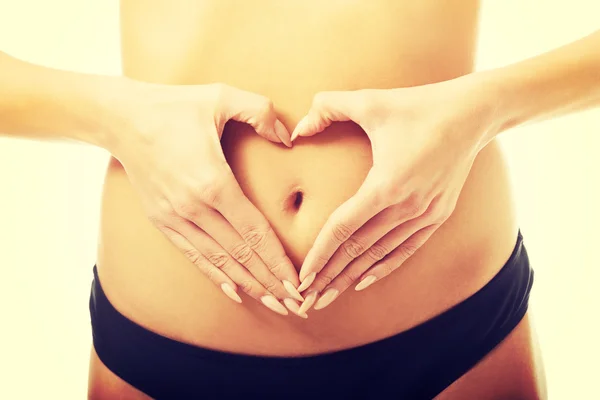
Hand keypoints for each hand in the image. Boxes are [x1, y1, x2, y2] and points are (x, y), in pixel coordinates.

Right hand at [111, 81, 304, 315]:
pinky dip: (215, 275)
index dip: (277, 259)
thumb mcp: (220, 96)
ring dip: (247, 284)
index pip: (254, 232)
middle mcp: (193, 208)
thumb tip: (288, 136)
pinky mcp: (162, 221)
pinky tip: (234, 291)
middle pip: (240, 254)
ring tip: (272, 303)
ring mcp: (175, 218)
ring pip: (219, 260)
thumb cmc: (174, 106)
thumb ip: (260, 111)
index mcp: (212, 182)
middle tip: (295, 304)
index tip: (296, 281)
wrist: (121, 119)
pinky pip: (193, 255)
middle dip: (269, 281)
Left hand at [291, 75, 494, 312]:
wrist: (474, 113)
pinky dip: (384, 267)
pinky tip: (364, 281)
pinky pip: (406, 249)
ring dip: (352, 277)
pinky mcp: (438, 215)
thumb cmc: (420, 105)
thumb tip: (296, 129)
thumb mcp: (371, 100)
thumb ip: (327, 107)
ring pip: (381, 254)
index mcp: (387, 184)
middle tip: (305, 299)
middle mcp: (407, 207)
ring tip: (328, 296)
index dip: (320, 253)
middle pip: (359, 249)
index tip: (301, 276)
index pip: (344, 228)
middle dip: (330, 276)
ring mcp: (426, 215)